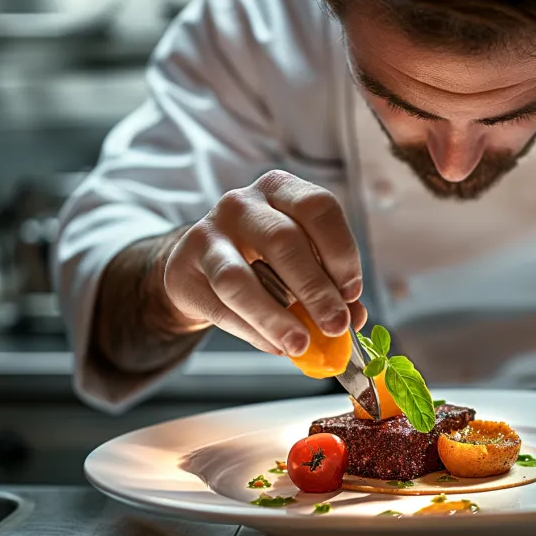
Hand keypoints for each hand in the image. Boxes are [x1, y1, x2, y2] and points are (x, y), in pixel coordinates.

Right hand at [162, 170, 367, 355]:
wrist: (202, 267)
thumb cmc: (263, 260)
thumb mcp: (301, 263)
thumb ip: (329, 286)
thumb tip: (352, 318)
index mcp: (281, 190)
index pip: (318, 208)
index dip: (341, 251)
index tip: (352, 292)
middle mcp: (243, 203)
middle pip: (284, 242)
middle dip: (315, 290)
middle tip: (336, 325)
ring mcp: (208, 234)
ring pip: (240, 278)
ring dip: (276, 317)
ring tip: (301, 345)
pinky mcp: (183, 268)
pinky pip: (220, 305)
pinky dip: (252, 330)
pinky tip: (275, 345)